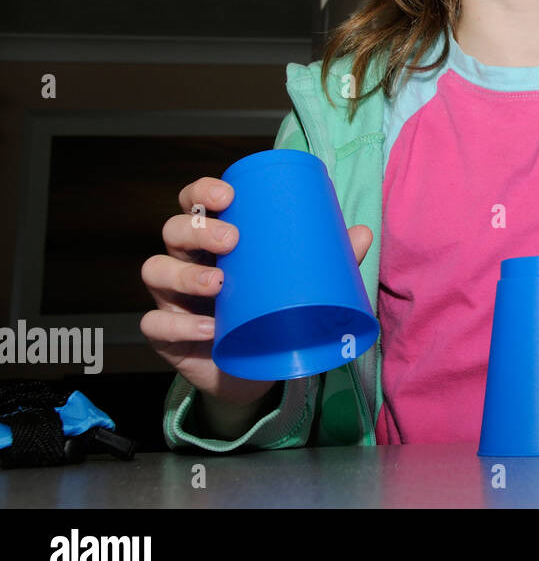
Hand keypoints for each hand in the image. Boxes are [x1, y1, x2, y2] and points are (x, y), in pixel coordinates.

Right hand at [141, 175, 372, 406]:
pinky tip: (208, 327)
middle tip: (232, 239)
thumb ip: (327, 259)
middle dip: (198, 229)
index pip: (193, 203)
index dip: (201, 191)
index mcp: (213, 240)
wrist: (257, 369)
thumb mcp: (297, 283)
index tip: (228, 194)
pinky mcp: (168, 337)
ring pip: (155, 271)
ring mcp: (172, 298)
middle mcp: (186, 262)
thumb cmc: (271, 311)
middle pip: (173, 231)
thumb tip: (361, 232)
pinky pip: (156, 324)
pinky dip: (178, 324)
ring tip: (218, 284)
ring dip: (184, 274)